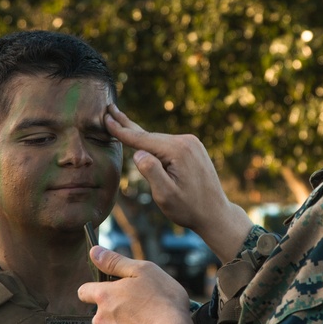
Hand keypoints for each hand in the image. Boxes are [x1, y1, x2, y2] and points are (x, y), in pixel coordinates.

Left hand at [80, 245, 196, 323]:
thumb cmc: (163, 302)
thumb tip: (94, 251)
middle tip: (139, 312)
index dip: (96, 291)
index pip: (84, 291)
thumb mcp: (144, 271)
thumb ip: (115, 262)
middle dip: (113, 313)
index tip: (111, 293)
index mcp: (104, 296)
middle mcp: (99, 319)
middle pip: (99, 314)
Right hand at [105, 104, 251, 262]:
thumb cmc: (189, 208)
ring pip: (158, 140)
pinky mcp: (194, 148)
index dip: (121, 130)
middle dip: (128, 126)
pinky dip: (153, 142)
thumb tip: (138, 152)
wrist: (216, 213)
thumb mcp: (166, 196)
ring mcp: (192, 143)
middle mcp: (186, 141)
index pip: (142, 139)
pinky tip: (143, 139)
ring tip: (120, 121)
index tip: (106, 118)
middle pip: (149, 136)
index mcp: (178, 151)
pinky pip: (167, 143)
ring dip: (140, 137)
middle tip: (109, 110)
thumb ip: (151, 173)